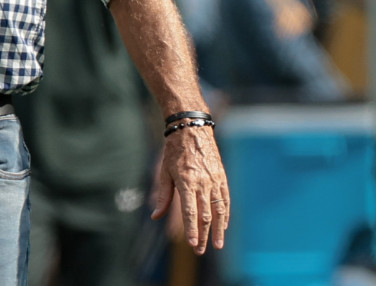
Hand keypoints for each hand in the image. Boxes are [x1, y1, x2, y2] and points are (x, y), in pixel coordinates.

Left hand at [150, 126, 228, 253]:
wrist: (191, 129)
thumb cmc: (174, 151)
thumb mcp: (164, 172)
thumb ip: (163, 196)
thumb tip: (155, 216)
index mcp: (186, 181)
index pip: (190, 211)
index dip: (191, 230)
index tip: (193, 245)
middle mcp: (202, 183)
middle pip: (205, 214)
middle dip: (203, 235)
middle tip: (201, 251)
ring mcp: (214, 180)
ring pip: (218, 210)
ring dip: (218, 229)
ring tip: (218, 245)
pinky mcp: (222, 177)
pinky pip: (225, 199)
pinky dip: (225, 214)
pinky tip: (224, 225)